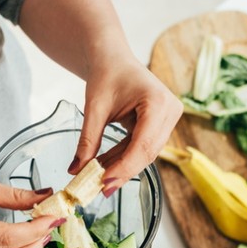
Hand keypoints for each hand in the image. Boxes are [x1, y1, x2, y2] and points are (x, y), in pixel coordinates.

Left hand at [69, 56, 182, 194]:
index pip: (143, 144)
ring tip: (98, 178)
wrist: (113, 58)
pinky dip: (124, 157)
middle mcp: (170, 110)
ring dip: (122, 166)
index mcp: (157, 102)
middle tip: (100, 189)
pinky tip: (106, 166)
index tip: (104, 183)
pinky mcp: (162, 124)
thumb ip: (87, 141)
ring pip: (146, 153)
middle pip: (147, 152)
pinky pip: (143, 147)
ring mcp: (169, 118)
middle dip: (123, 171)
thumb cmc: (106, 74)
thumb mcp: (94, 108)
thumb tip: (76, 171)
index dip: (125, 167)